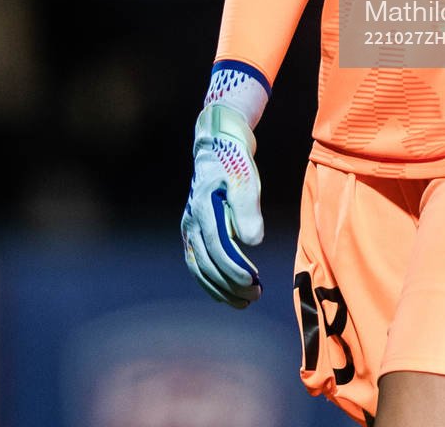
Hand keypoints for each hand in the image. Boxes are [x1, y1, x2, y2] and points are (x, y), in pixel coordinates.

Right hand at [181, 62, 267, 306]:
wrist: (217, 143)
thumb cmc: (234, 160)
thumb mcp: (246, 178)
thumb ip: (248, 209)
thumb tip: (253, 241)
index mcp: (203, 209)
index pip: (218, 249)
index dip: (235, 270)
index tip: (255, 283)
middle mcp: (191, 221)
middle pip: (208, 263)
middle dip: (230, 285)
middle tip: (255, 297)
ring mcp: (189, 226)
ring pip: (200, 267)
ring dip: (220, 288)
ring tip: (244, 300)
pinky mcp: (193, 229)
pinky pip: (197, 263)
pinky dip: (210, 281)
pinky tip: (226, 291)